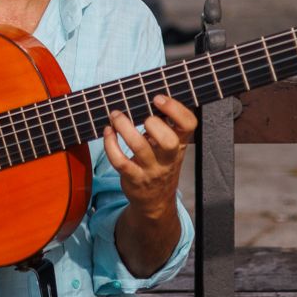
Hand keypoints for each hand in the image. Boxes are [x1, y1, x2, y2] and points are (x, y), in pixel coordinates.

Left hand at [101, 95, 196, 217]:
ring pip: (139, 147)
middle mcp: (168, 157)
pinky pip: (120, 161)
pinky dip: (110, 144)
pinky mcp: (134, 178)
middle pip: (169, 140)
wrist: (156, 201)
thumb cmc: (160, 165)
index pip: (189, 124)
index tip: (158, 98)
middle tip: (141, 115)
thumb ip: (165, 125)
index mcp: (180, 143)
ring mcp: (151, 169)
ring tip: (115, 115)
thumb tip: (145, 96)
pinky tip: (108, 132)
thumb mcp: (170, 147)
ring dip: (124, 127)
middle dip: (154, 123)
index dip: (176, 109)